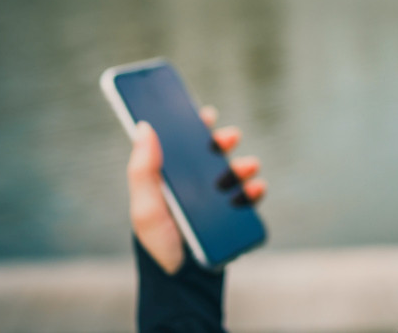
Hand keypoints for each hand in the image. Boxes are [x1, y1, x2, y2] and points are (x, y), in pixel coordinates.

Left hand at [126, 105, 266, 273]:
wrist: (182, 283)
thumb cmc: (158, 244)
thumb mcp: (146, 207)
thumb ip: (143, 168)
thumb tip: (144, 126)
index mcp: (168, 179)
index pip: (179, 144)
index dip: (192, 126)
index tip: (205, 113)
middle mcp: (192, 187)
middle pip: (210, 154)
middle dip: (223, 141)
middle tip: (229, 137)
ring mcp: (213, 201)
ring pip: (233, 173)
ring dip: (244, 165)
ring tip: (247, 167)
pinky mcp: (231, 217)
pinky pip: (248, 197)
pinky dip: (254, 190)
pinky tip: (255, 189)